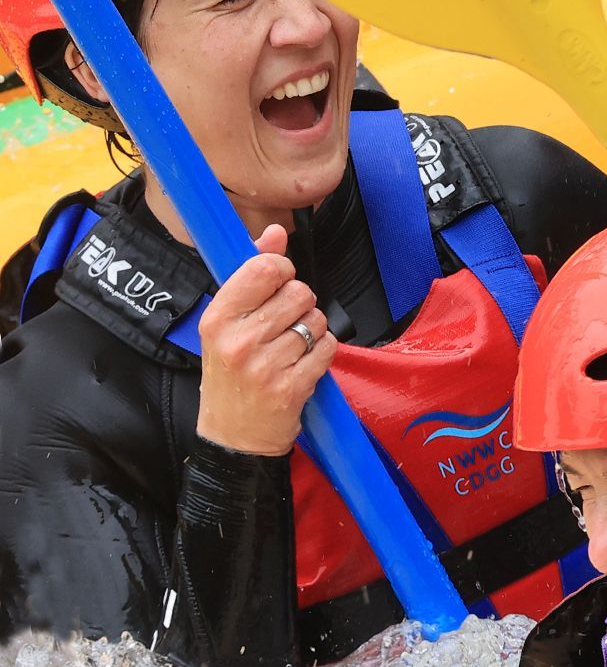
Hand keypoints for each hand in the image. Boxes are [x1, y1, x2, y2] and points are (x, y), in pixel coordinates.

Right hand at [196, 224, 334, 455]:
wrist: (233, 435)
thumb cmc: (232, 372)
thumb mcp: (230, 322)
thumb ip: (253, 272)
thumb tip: (275, 232)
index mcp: (218, 317)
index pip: (265, 269)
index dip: (284, 271)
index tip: (279, 284)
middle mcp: (238, 340)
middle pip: (299, 293)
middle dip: (301, 305)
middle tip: (283, 326)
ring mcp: (265, 366)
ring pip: (317, 320)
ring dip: (313, 330)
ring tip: (291, 348)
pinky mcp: (291, 387)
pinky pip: (328, 348)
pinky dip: (322, 354)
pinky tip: (301, 365)